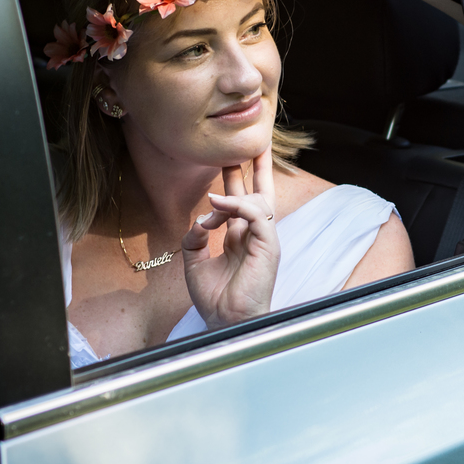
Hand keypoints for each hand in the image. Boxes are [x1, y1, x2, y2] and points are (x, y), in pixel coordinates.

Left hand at [181, 146, 279, 326]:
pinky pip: (257, 214)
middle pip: (260, 190)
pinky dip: (237, 206)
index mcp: (242, 238)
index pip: (243, 200)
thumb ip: (194, 239)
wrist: (227, 323)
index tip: (229, 157)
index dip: (237, 178)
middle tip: (252, 140)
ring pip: (258, 199)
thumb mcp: (195, 264)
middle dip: (256, 165)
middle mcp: (256, 235)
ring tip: (218, 184)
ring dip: (237, 187)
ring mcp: (265, 239)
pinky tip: (216, 204)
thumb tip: (198, 220)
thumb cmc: (216, 300)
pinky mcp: (269, 246)